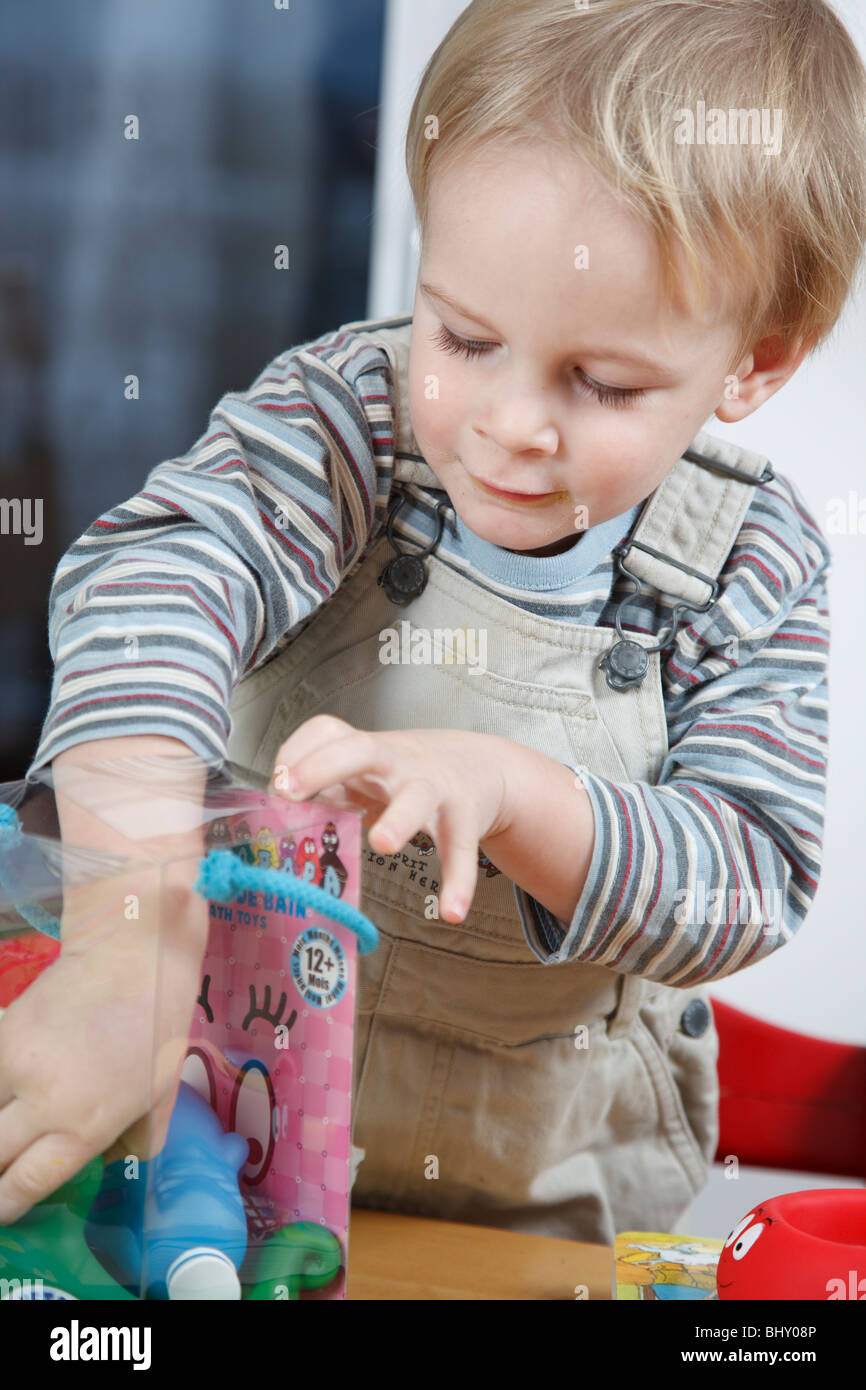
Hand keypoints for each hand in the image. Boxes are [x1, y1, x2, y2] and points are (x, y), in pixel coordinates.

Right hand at [0, 736, 209, 1223]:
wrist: (132, 953)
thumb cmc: (156, 1025)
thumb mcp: (160, 1094)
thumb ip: (136, 1141)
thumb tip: (109, 1161)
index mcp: (83, 1125)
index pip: (22, 1186)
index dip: (7, 1206)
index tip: (7, 1208)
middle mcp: (39, 1103)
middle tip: (4, 1173)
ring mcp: (12, 1065)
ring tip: (9, 1127)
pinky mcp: (0, 1032)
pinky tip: (11, 1091)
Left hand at [270, 716, 510, 922]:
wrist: (482, 767)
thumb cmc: (409, 773)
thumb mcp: (367, 771)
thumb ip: (326, 789)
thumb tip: (275, 819)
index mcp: (368, 750)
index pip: (326, 732)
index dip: (297, 753)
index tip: (277, 783)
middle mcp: (398, 762)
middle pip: (362, 750)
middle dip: (325, 766)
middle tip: (293, 790)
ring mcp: (434, 788)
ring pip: (417, 798)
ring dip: (400, 819)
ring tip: (383, 845)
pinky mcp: (464, 819)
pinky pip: (460, 851)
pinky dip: (458, 882)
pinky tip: (450, 912)